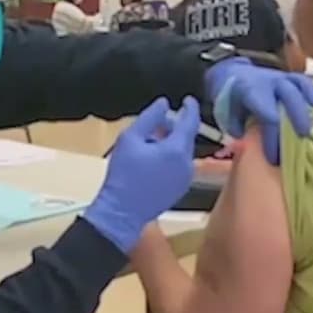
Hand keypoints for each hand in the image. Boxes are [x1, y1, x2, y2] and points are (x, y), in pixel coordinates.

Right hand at [84, 97, 199, 252]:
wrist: (122, 212)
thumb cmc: (123, 173)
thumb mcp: (130, 138)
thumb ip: (149, 117)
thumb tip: (164, 104)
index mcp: (177, 150)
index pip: (190, 122)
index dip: (190, 108)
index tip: (187, 100)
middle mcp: (187, 164)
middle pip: (185, 138)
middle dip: (173, 128)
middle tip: (155, 123)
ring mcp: (185, 179)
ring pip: (182, 153)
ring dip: (170, 143)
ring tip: (149, 142)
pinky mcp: (180, 190)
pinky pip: (179, 166)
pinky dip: (170, 157)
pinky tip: (152, 160)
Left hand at [205, 59, 312, 164]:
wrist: (233, 75)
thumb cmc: (232, 100)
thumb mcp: (227, 112)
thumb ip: (236, 125)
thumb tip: (246, 140)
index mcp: (250, 91)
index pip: (266, 113)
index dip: (272, 136)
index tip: (274, 156)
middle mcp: (268, 82)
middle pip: (288, 96)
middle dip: (296, 117)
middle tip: (303, 138)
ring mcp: (280, 77)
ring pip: (298, 86)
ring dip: (307, 104)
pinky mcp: (290, 77)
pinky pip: (303, 81)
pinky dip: (312, 91)